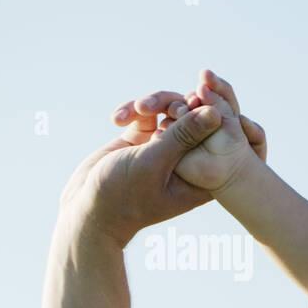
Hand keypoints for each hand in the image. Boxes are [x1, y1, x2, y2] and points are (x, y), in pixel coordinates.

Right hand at [59, 101, 222, 246]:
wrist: (88, 210)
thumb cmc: (123, 193)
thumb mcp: (155, 162)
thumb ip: (184, 136)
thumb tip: (215, 112)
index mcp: (202, 173)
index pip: (220, 136)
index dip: (212, 110)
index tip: (196, 98)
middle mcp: (188, 160)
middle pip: (196, 118)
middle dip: (177, 104)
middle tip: (162, 104)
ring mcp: (166, 149)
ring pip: (171, 111)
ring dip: (153, 104)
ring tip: (137, 108)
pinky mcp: (143, 141)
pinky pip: (146, 115)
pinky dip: (132, 112)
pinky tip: (117, 118)